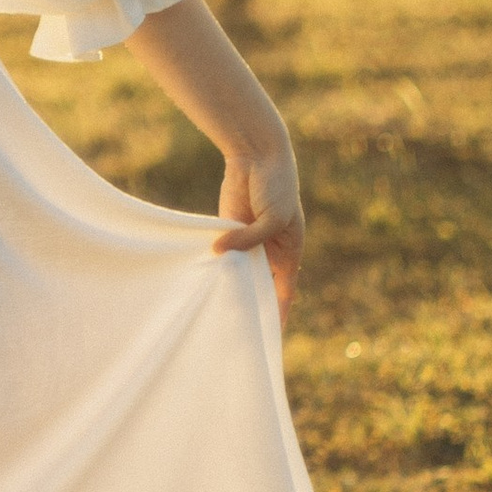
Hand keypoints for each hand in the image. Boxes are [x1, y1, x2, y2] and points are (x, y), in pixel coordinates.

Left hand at [212, 142, 303, 318]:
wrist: (258, 156)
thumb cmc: (276, 187)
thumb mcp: (271, 218)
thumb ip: (248, 239)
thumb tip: (219, 253)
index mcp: (288, 252)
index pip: (283, 291)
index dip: (277, 312)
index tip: (269, 336)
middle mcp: (267, 251)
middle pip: (257, 284)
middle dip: (248, 301)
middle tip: (234, 327)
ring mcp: (247, 241)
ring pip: (237, 270)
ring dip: (228, 283)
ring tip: (215, 308)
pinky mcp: (227, 230)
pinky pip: (221, 252)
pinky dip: (214, 263)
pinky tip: (203, 278)